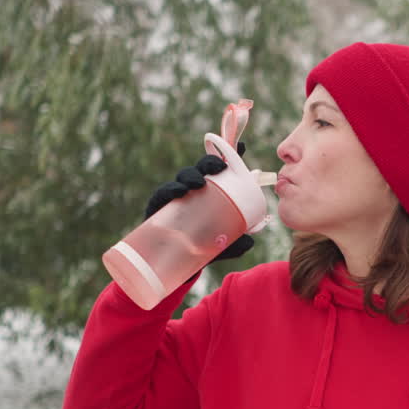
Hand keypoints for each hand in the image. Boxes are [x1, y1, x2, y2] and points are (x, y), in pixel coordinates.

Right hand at [145, 142, 255, 262]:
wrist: (175, 262)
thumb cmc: (202, 248)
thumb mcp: (223, 246)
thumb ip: (237, 243)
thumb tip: (250, 240)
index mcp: (211, 192)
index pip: (220, 170)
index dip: (229, 156)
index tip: (241, 147)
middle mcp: (194, 190)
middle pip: (202, 168)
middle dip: (210, 163)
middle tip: (220, 167)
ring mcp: (176, 196)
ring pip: (183, 177)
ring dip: (191, 176)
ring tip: (199, 183)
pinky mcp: (159, 206)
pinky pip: (163, 194)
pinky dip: (171, 190)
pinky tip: (179, 192)